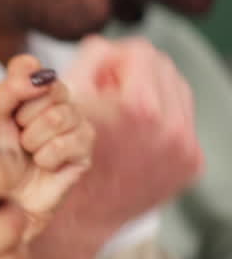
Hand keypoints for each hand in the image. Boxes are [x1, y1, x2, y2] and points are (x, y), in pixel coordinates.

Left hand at [0, 54, 93, 240]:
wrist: (3, 199)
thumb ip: (9, 89)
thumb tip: (38, 75)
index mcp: (25, 92)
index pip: (30, 65)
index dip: (23, 79)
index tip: (14, 97)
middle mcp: (52, 104)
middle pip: (53, 87)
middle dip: (27, 114)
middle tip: (18, 133)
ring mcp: (72, 126)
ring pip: (63, 115)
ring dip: (36, 137)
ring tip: (28, 151)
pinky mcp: (84, 152)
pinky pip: (73, 141)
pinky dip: (50, 155)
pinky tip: (42, 164)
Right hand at [60, 36, 202, 226]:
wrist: (82, 213)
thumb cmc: (63, 154)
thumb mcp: (67, 98)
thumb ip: (91, 57)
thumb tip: (109, 45)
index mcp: (140, 108)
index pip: (140, 51)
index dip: (113, 58)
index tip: (97, 76)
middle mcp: (173, 129)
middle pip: (163, 66)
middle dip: (135, 72)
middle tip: (108, 91)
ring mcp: (187, 149)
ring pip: (179, 90)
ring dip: (152, 92)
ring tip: (122, 112)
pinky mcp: (194, 164)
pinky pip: (184, 121)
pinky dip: (162, 119)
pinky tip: (135, 134)